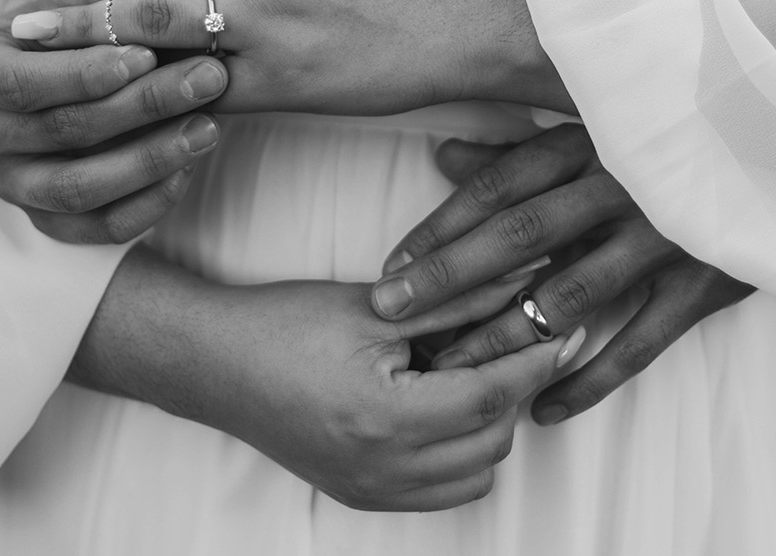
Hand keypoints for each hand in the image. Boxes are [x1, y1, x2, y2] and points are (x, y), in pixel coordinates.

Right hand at [0, 0, 228, 243]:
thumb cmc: (78, 20)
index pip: (21, 81)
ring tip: (210, 125)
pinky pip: (100, 227)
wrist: (72, 71)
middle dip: (141, 105)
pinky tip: (191, 165)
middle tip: (207, 77)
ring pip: (78, 188)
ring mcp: (9, 184)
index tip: (146, 53)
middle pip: (60, 130)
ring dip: (151, 158)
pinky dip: (149, 201)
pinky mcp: (47, 222)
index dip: (83, 72)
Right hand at [81, 250, 570, 510]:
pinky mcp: (361, 496)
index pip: (489, 397)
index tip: (561, 331)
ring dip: (488, 425)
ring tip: (473, 369)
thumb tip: (518, 279)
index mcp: (385, 418)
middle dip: (512, 389)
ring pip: (473, 474)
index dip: (532, 361)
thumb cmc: (284, 325)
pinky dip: (459, 453)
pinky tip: (442, 404)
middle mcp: (383, 469)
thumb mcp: (375, 306)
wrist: (214, 365)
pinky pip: (440, 491)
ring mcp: (371, 491)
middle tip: (514, 339)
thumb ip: (453, 300)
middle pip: (490, 440)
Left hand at [367, 125, 753, 423]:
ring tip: (451, 368)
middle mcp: (620, 185)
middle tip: (392, 312)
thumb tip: (444, 156)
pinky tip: (544, 408)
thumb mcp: (597, 127)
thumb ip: (522, 147)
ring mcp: (662, 235)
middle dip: (449, 277)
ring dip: (506, 333)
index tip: (391, 263)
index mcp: (590, 139)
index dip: (441, 224)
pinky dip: (590, 378)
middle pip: (519, 235)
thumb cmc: (671, 134)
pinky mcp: (702, 281)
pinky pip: (639, 342)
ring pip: (570, 293)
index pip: (500, 184)